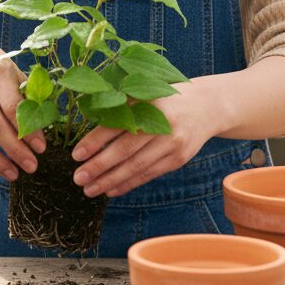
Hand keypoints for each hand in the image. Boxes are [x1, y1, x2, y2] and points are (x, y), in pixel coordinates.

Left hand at [69, 86, 214, 197]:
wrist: (208, 105)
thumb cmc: (165, 98)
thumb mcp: (145, 94)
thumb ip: (121, 108)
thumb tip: (88, 132)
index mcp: (148, 103)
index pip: (116, 125)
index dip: (95, 141)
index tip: (76, 154)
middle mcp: (162, 124)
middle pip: (125, 150)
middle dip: (99, 166)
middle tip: (78, 178)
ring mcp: (173, 143)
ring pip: (136, 167)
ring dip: (111, 181)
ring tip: (90, 189)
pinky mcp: (178, 159)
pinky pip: (149, 174)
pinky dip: (129, 184)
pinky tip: (112, 190)